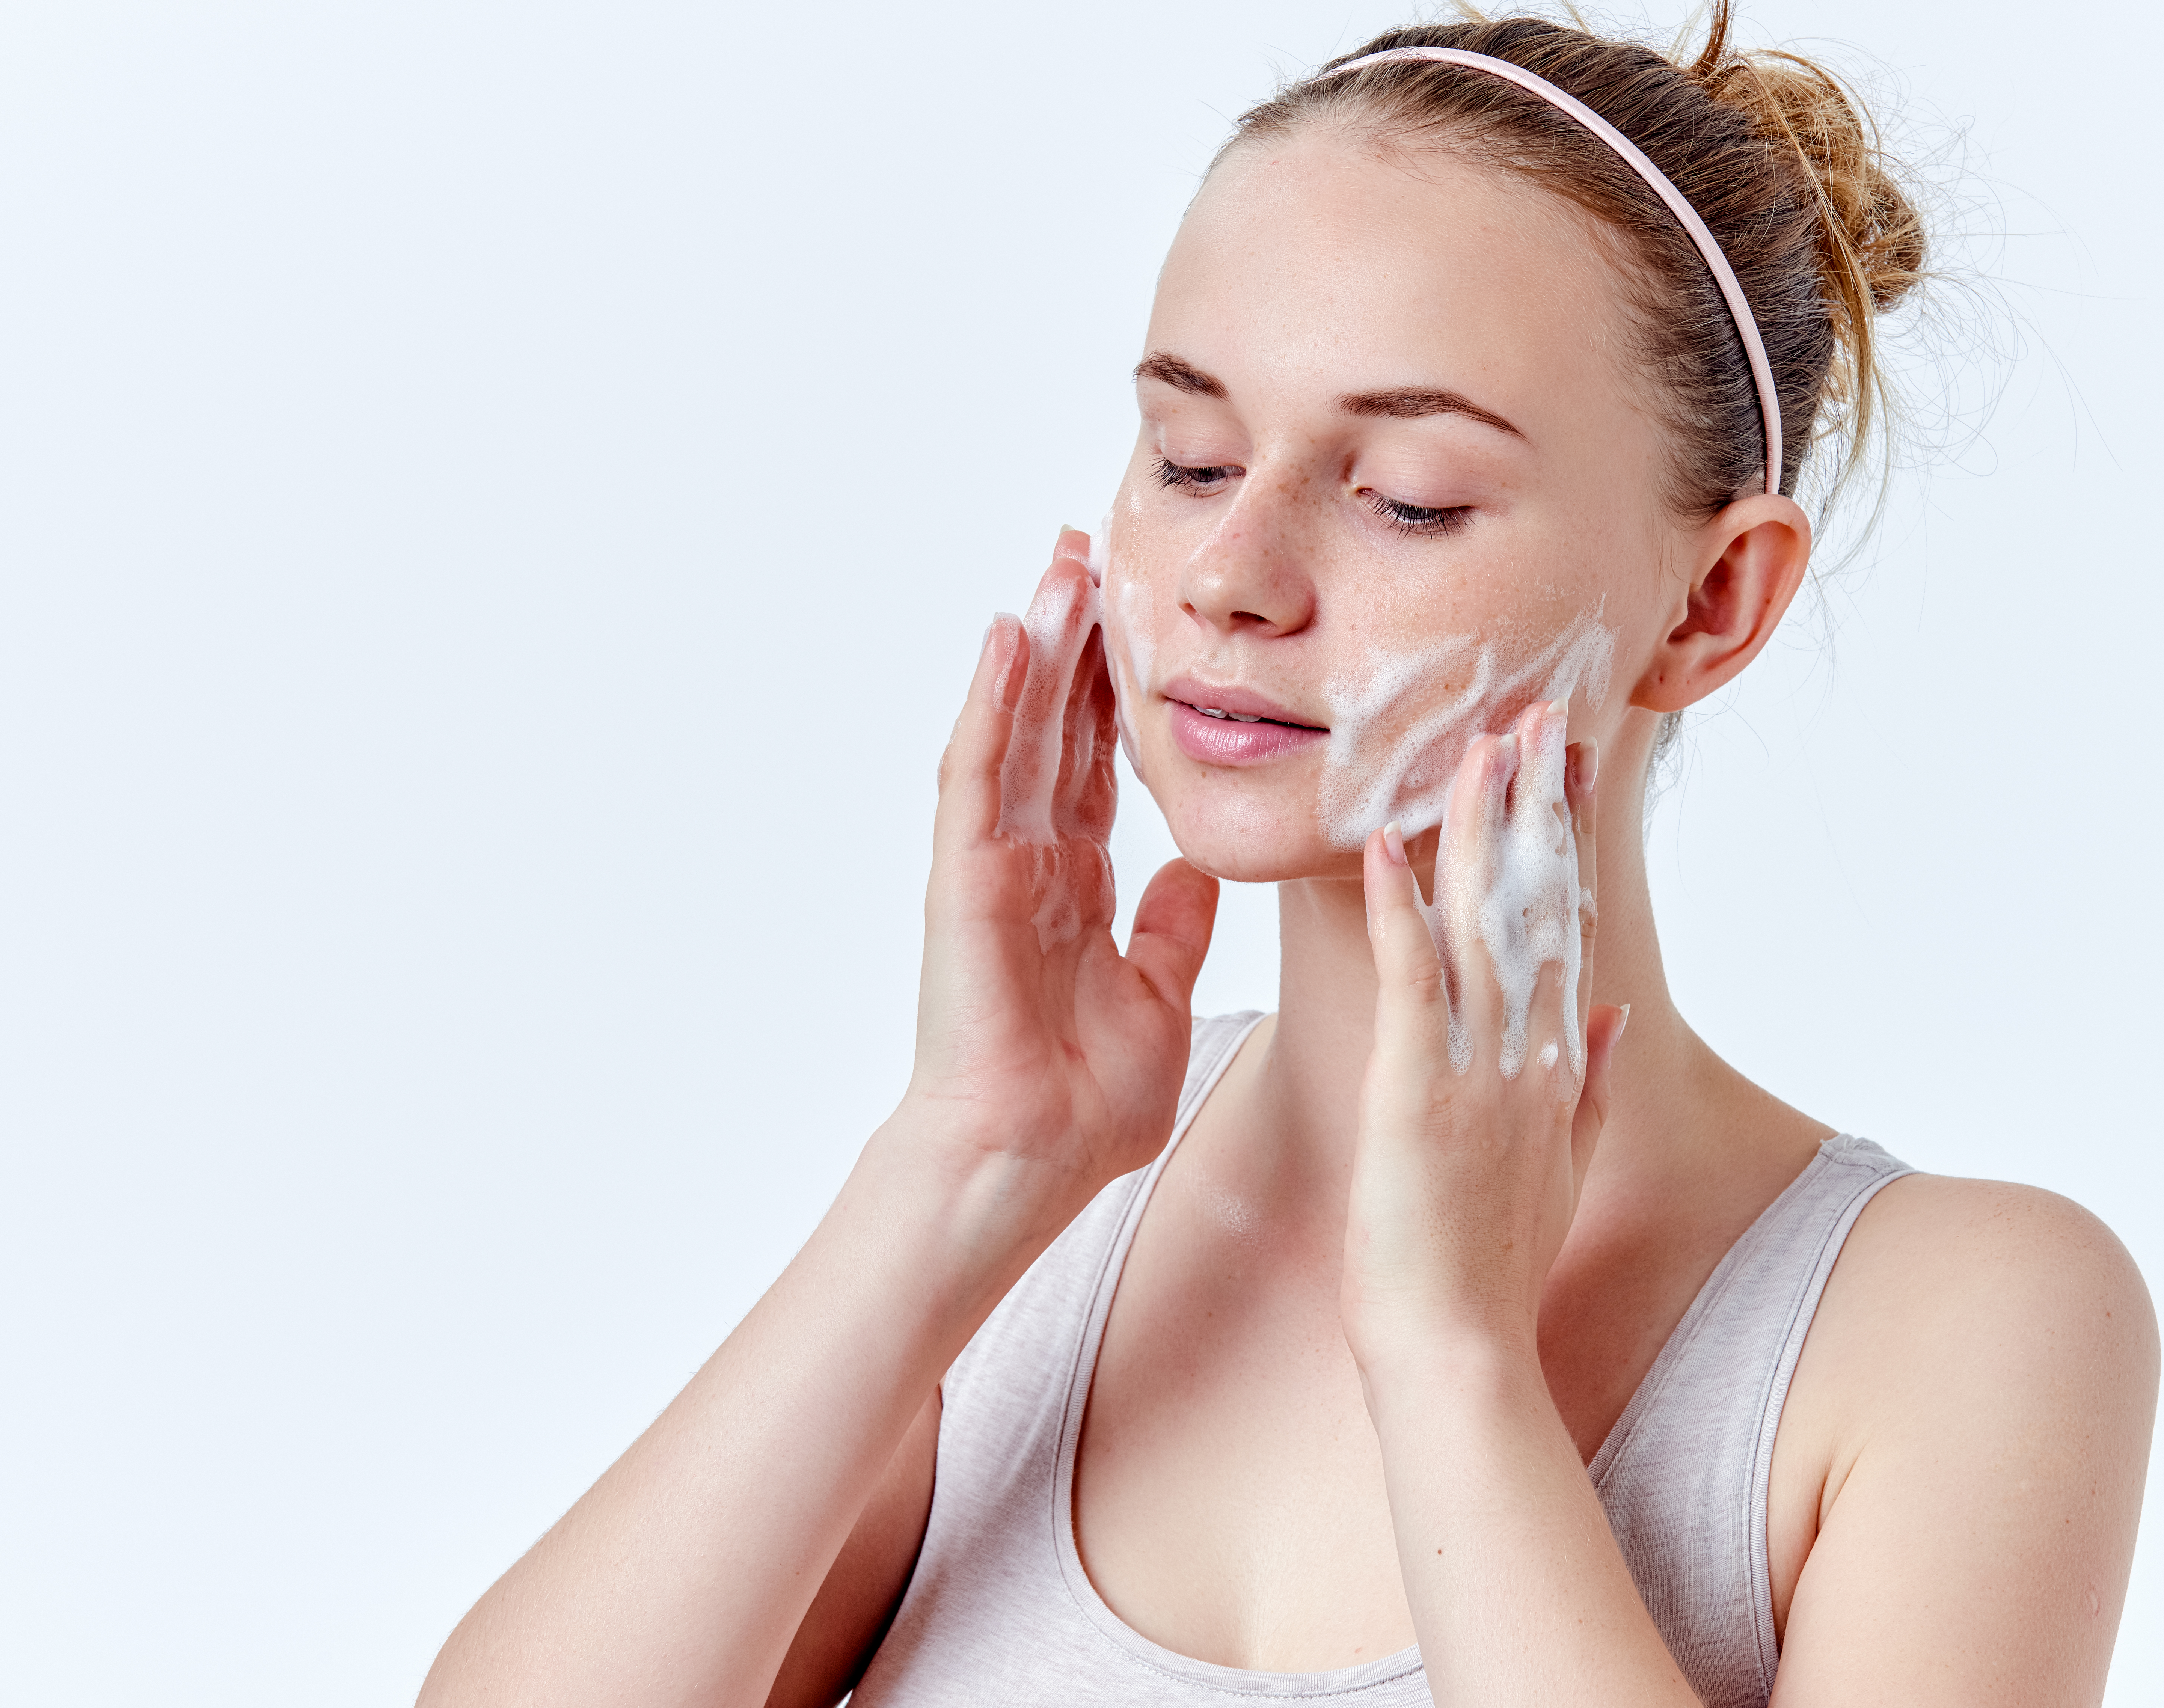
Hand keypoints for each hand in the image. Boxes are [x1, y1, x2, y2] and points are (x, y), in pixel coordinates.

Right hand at [886, 528, 1219, 1249]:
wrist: (1030, 1160)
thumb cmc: (1080, 1103)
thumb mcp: (1159, 996)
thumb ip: (1172, 930)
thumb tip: (1195, 872)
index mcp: (1077, 886)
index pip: (1098, 764)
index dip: (1114, 691)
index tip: (1137, 617)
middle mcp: (1032, 862)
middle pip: (1055, 728)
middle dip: (1072, 641)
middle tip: (1088, 552)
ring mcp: (994, 865)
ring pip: (1017, 731)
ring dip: (1035, 648)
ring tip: (1059, 567)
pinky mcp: (968, 878)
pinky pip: (979, 775)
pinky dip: (991, 705)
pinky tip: (1008, 638)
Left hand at [1343, 696, 1626, 1372]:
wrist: (1459, 1345)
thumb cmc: (1491, 1263)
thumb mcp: (1560, 1163)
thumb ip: (1589, 1082)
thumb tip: (1609, 1014)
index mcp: (1554, 1062)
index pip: (1562, 924)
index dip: (1564, 840)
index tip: (1565, 766)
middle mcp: (1528, 1050)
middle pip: (1535, 902)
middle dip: (1533, 805)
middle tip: (1534, 713)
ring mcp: (1477, 1066)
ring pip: (1482, 921)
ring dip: (1476, 828)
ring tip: (1477, 742)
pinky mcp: (1415, 1087)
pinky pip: (1408, 979)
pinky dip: (1398, 911)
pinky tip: (1385, 849)